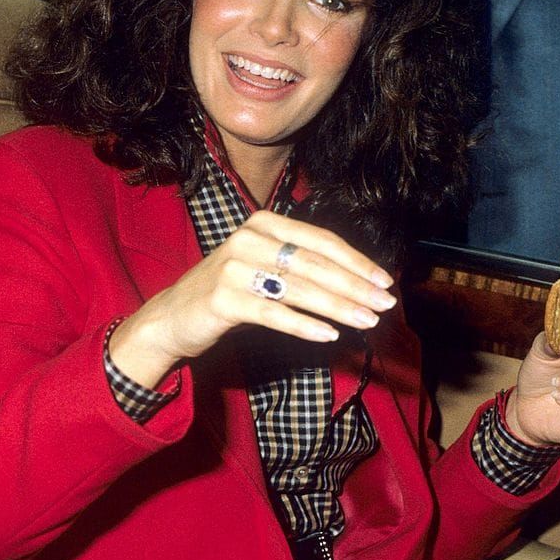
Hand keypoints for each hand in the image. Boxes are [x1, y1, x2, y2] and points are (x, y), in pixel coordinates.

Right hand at [108, 211, 395, 386]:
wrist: (172, 317)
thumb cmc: (231, 292)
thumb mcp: (267, 269)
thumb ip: (305, 268)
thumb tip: (361, 283)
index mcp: (265, 223)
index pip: (322, 241)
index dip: (357, 262)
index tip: (386, 282)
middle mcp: (249, 238)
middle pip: (315, 264)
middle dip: (355, 286)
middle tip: (385, 305)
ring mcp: (234, 267)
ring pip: (299, 289)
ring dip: (338, 307)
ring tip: (366, 321)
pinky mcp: (223, 299)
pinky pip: (273, 313)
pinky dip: (304, 325)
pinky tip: (329, 335)